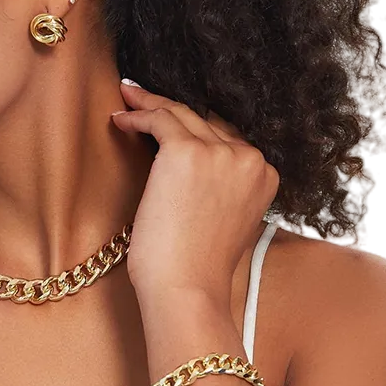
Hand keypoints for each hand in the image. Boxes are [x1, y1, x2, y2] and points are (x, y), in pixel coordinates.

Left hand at [113, 80, 279, 308]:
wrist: (186, 288)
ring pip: (179, 115)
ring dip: (150, 104)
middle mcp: (248, 159)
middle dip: (170, 108)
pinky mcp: (185, 152)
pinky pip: (158, 120)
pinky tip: (121, 118)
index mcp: (264, 175)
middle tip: (142, 96)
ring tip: (128, 98)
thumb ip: (224, 185)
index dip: (195, 128)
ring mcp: (219, 153)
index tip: (171, 118)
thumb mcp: (228, 217)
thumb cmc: (197, 265)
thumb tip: (192, 162)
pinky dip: (137, 115)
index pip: (225, 138)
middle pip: (203, 122)